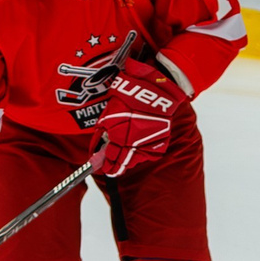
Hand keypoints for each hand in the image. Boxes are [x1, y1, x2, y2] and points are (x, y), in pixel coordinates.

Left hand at [90, 57, 188, 178]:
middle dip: (115, 167)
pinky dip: (141, 154)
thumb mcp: (110, 112)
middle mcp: (134, 143)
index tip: (101, 167)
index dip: (104, 165)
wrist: (155, 90)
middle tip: (110, 170)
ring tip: (122, 161)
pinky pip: (149, 154)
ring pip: (135, 160)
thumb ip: (104, 131)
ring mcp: (148, 143)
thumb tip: (99, 145)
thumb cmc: (129, 97)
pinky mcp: (160, 141)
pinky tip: (136, 152)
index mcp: (119, 135)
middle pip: (122, 163)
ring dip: (128, 161)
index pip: (109, 157)